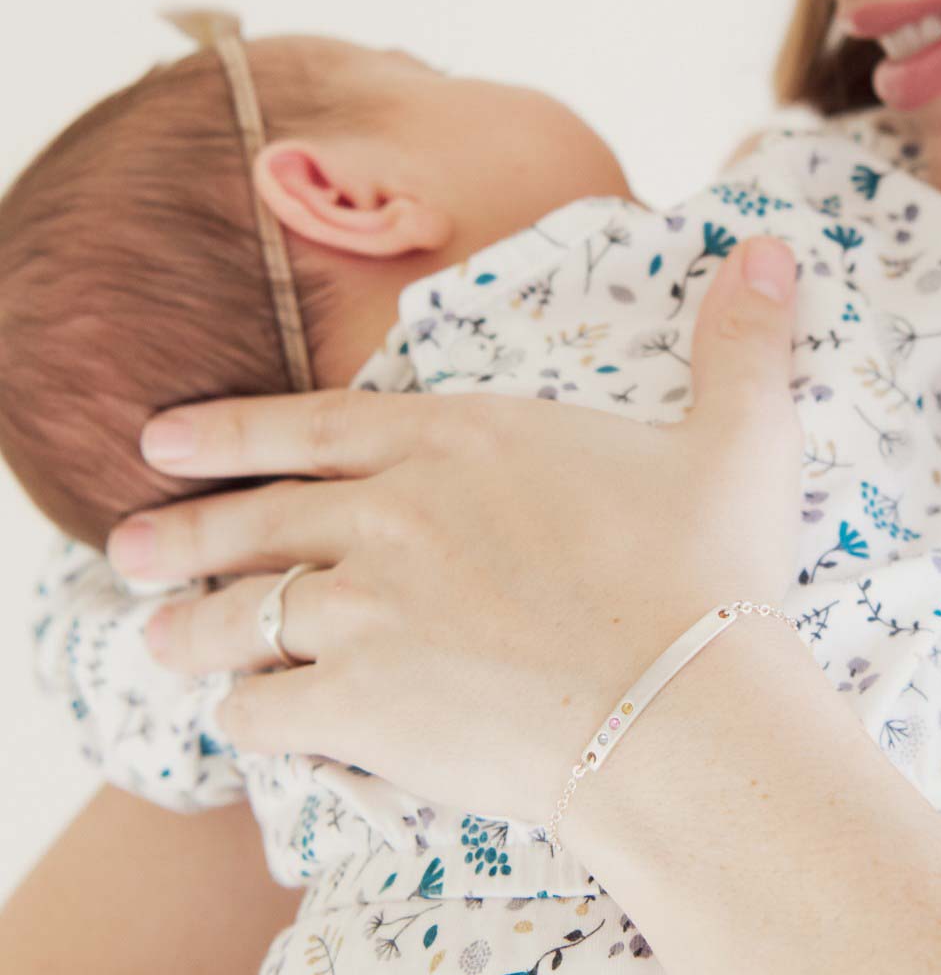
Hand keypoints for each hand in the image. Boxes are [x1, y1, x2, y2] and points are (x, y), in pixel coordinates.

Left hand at [107, 237, 802, 822]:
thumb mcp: (740, 442)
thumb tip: (777, 253)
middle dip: (181, 537)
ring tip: (159, 642)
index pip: (306, 428)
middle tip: (129, 550)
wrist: (689, 709)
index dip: (223, 435)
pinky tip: (251, 720)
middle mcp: (388, 517)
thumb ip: (741, 346)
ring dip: (191, 632)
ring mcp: (364, 613)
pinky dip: (249, 718)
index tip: (160, 444)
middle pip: (249, 523)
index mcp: (457, 443)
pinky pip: (264, 713)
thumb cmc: (711, 578)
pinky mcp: (362, 708)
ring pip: (234, 620)